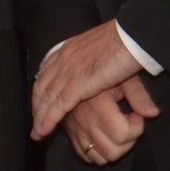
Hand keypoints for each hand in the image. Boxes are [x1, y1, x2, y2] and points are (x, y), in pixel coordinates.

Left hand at [30, 19, 144, 140]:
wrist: (133, 37)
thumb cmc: (127, 43)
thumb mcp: (109, 56)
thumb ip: (103, 70)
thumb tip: (109, 79)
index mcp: (70, 48)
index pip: (48, 70)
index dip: (42, 88)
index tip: (40, 101)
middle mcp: (64, 58)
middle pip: (43, 85)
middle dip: (38, 105)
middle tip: (36, 122)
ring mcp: (68, 70)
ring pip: (48, 97)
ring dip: (40, 117)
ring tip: (37, 133)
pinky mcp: (77, 83)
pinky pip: (58, 105)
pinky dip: (49, 120)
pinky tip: (44, 130)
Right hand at [61, 75, 159, 164]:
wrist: (76, 72)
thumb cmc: (105, 72)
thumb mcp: (124, 77)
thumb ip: (139, 95)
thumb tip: (154, 113)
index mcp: (98, 105)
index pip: (122, 134)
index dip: (136, 128)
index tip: (136, 115)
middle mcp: (85, 120)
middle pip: (113, 151)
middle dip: (127, 142)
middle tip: (129, 125)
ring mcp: (76, 130)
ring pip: (100, 158)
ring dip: (114, 149)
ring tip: (118, 132)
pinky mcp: (71, 135)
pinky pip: (86, 157)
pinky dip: (98, 153)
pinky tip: (105, 138)